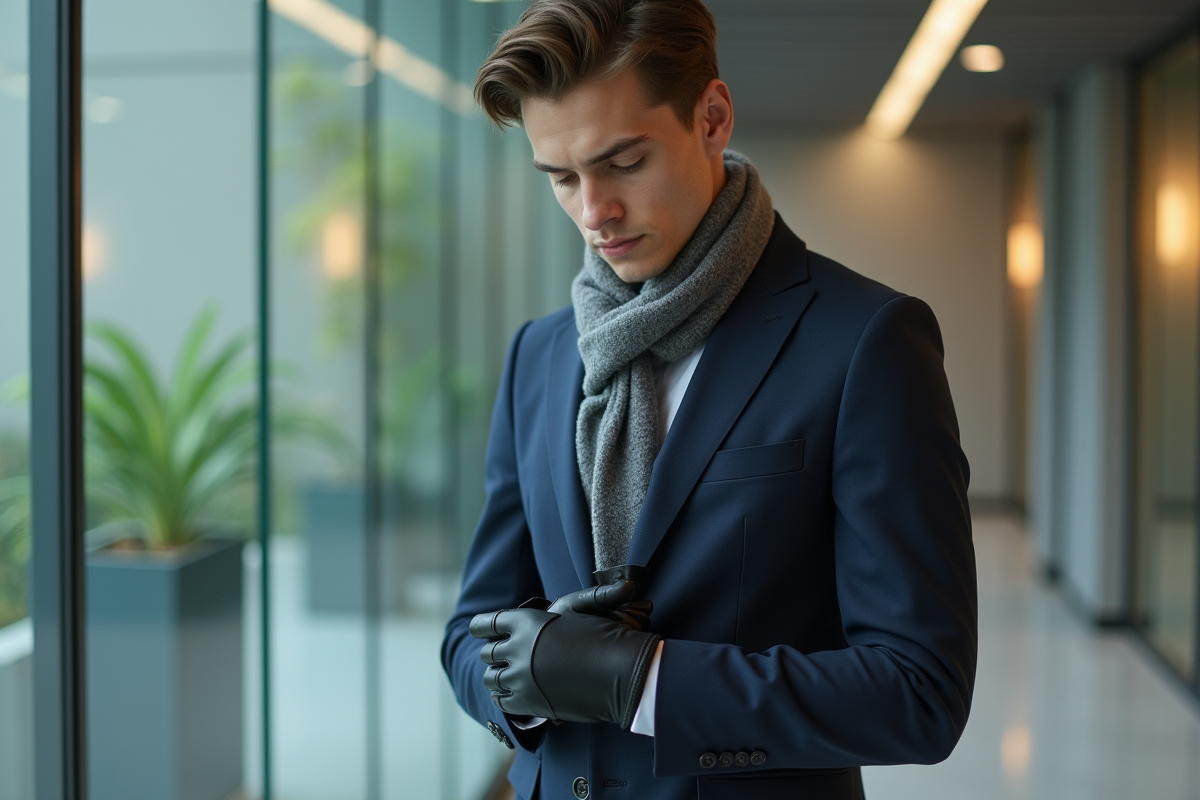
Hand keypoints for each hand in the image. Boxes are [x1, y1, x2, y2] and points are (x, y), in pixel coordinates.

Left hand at [469, 580, 661, 727]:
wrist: (620, 671)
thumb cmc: (604, 636)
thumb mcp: (576, 611)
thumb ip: (545, 618)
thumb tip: (527, 620)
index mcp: (525, 620)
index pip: (485, 623)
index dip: (481, 627)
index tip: (478, 630)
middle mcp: (516, 647)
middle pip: (487, 653)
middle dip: (494, 654)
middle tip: (504, 657)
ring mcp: (518, 677)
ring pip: (490, 678)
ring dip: (498, 677)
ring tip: (509, 677)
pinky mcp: (526, 702)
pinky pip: (501, 702)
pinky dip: (504, 698)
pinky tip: (514, 695)